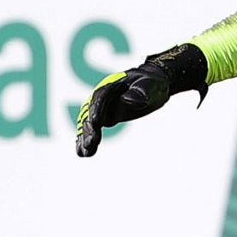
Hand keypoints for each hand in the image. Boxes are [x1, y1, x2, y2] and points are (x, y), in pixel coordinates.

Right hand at [75, 44, 207, 157]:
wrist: (151, 85)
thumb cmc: (152, 83)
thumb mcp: (150, 85)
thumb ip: (140, 91)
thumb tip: (127, 100)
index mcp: (112, 85)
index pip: (101, 97)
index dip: (97, 109)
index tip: (95, 123)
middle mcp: (103, 96)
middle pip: (91, 111)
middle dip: (89, 128)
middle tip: (90, 143)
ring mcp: (103, 107)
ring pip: (89, 122)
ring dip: (85, 136)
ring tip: (85, 152)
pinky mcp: (105, 116)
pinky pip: (94, 128)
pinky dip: (87, 139)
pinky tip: (83, 153)